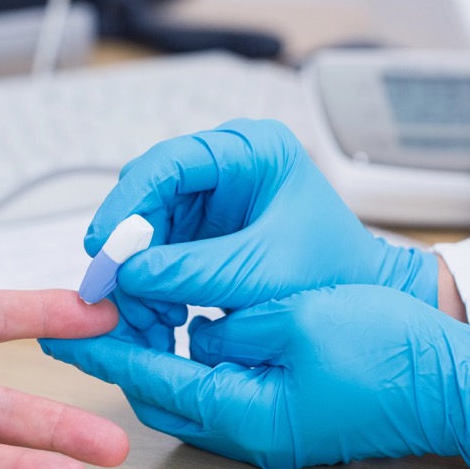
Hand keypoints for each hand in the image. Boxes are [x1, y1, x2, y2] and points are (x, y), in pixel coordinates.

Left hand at [43, 285, 469, 468]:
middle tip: (93, 309)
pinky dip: (192, 359)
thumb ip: (230, 325)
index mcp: (247, 414)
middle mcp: (249, 433)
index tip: (63, 324)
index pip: (152, 378)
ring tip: (132, 307)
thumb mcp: (298, 318)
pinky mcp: (284, 416)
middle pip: (161, 394)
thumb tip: (191, 329)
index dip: (104, 348)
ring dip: (156, 353)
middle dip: (123, 351)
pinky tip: (187, 325)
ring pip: (187, 393)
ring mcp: (267, 430)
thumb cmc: (387, 350)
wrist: (452, 383)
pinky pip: (218, 390)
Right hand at [88, 119, 437, 312]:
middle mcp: (224, 166)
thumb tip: (129, 276)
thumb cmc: (333, 275)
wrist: (364, 300)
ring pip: (146, 228)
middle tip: (112, 291)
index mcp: (252, 151)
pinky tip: (160, 318)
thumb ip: (195, 271)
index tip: (105, 244)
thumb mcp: (262, 272)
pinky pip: (157, 253)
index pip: (171, 162)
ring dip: (136, 274)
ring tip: (144, 318)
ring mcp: (211, 198)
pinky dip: (150, 287)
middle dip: (128, 247)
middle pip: (149, 195)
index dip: (130, 203)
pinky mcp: (202, 231)